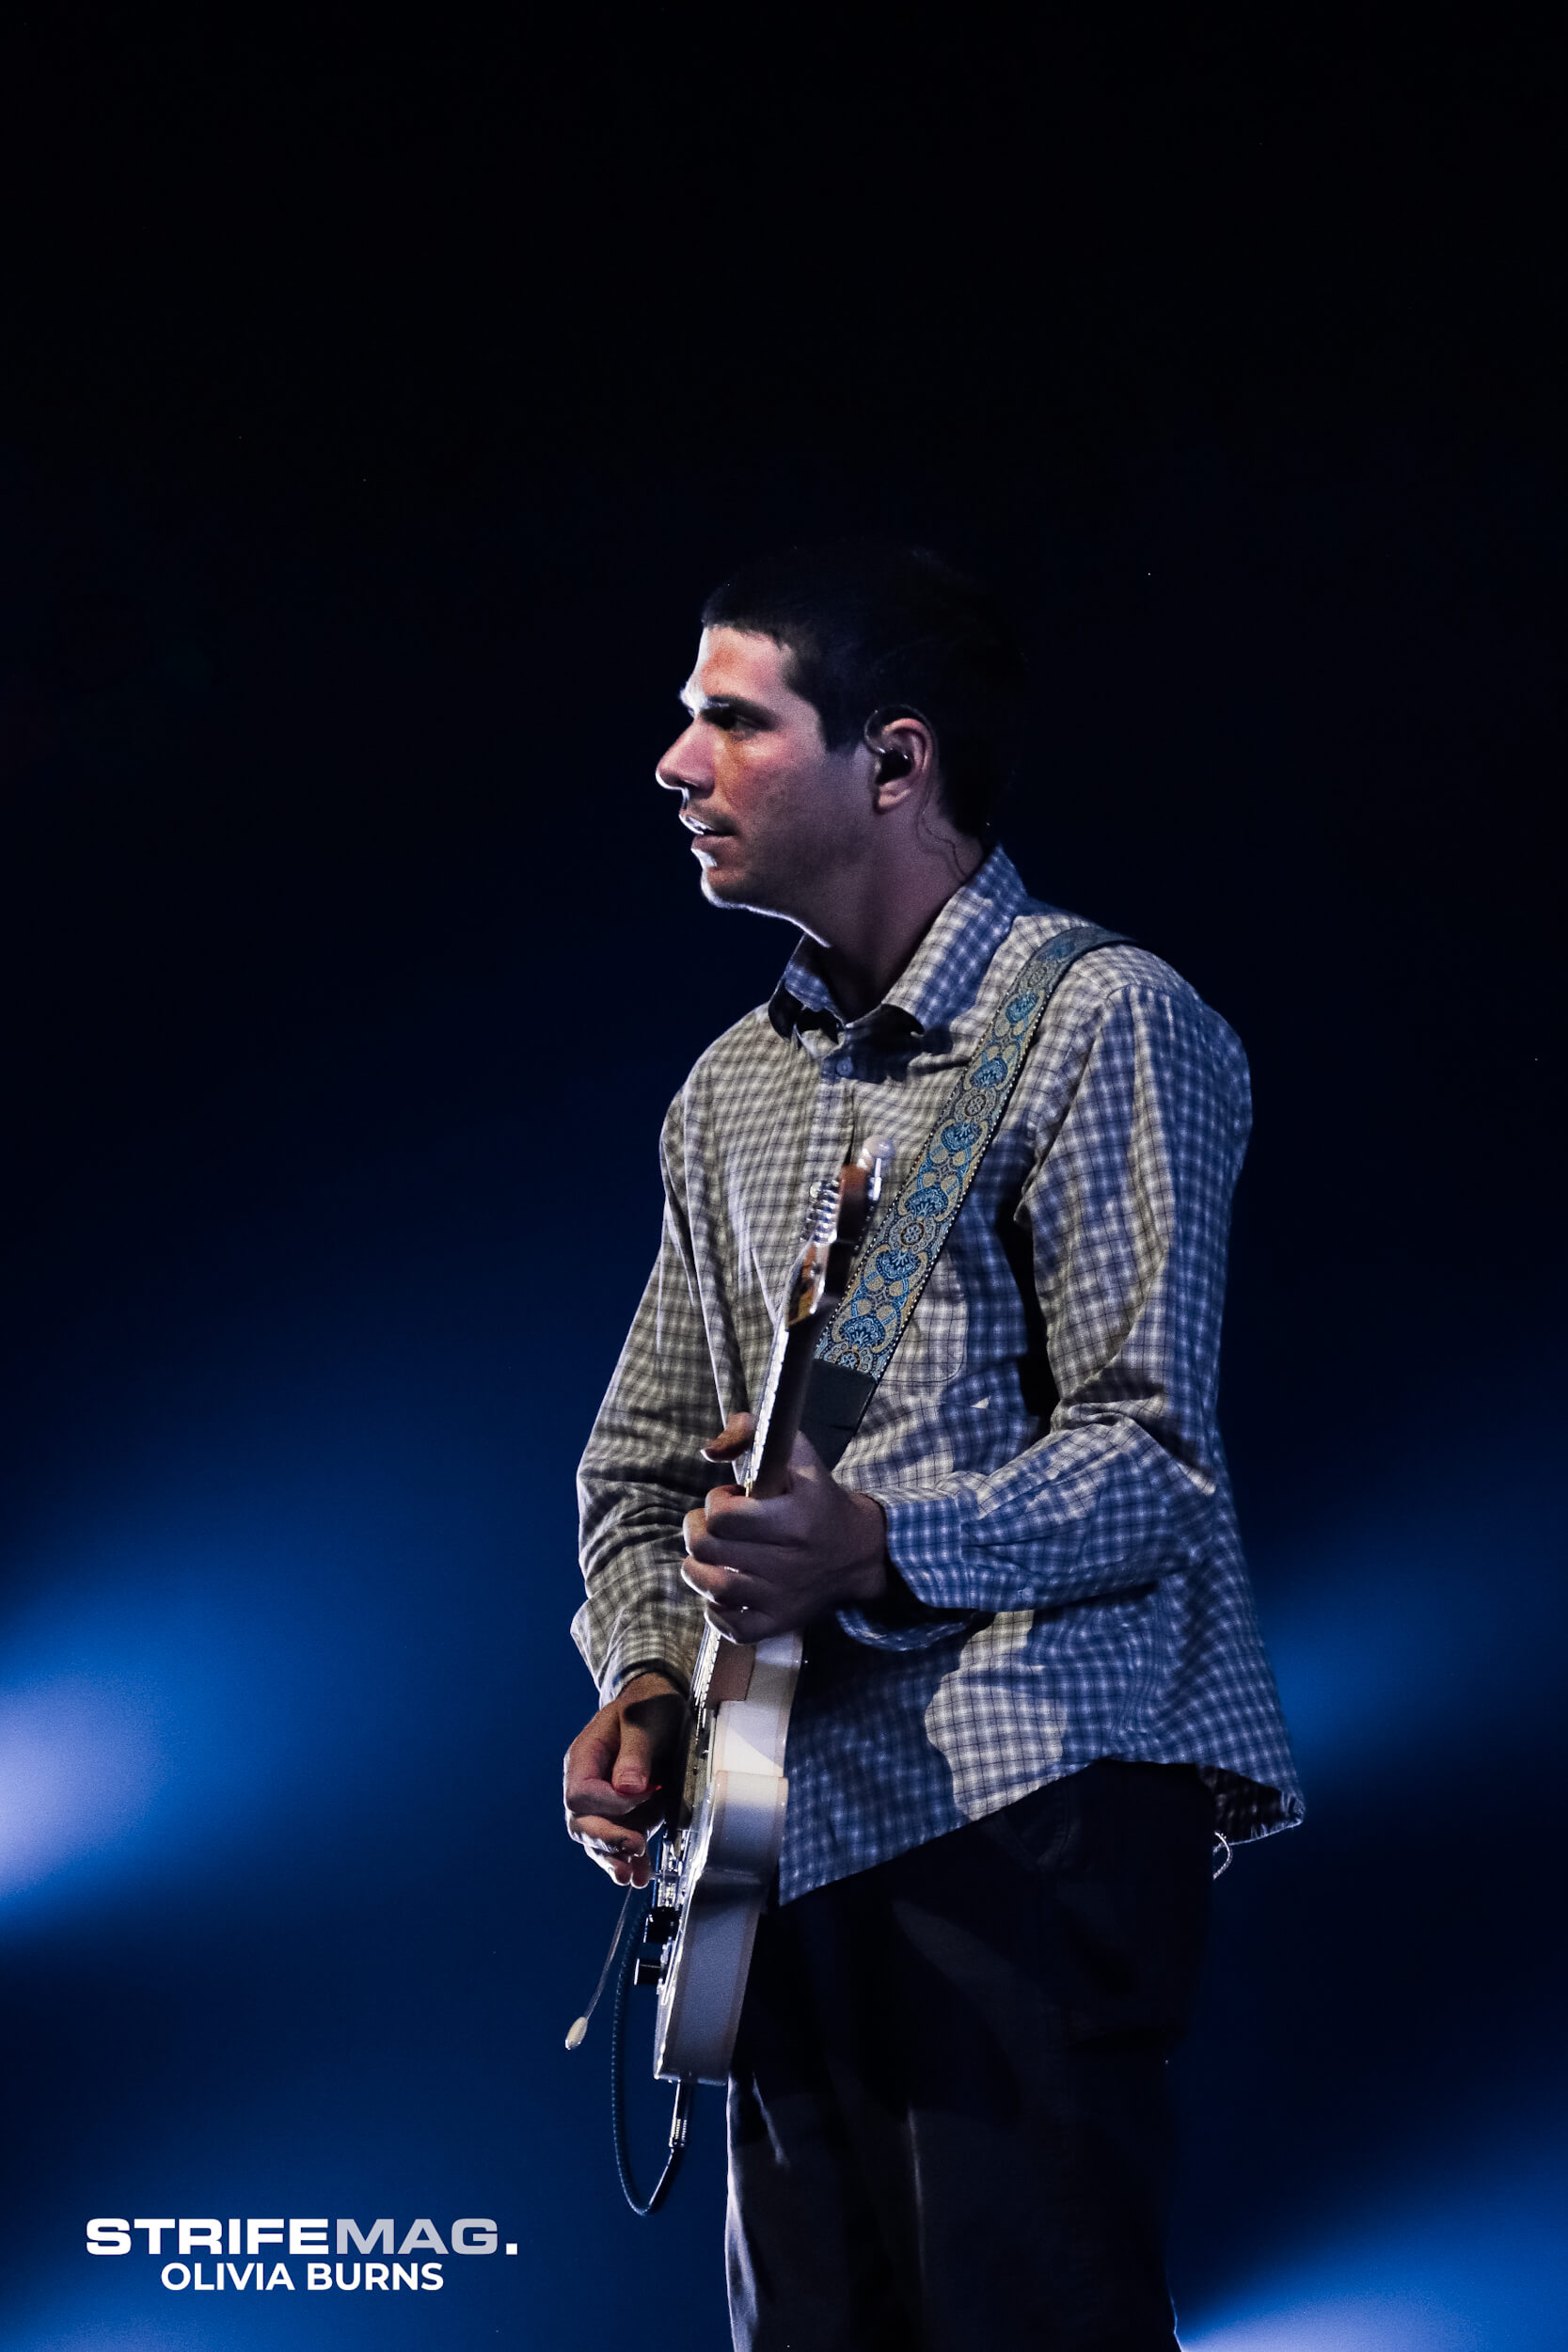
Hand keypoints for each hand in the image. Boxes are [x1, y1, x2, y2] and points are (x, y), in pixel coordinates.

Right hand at [563, 1672, 687, 1887]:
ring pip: (597, 1841)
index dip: (611, 1803)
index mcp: (584, 1757)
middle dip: (607, 1840)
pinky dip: (629, 1860)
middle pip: (582, 1824)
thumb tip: (628, 1787)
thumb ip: (635, 1752)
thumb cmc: (648, 1706)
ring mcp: (603, 1803)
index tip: (648, 1792)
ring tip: (632, 1876)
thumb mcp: (644, 1719)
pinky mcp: (623, 1815)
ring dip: (615, 1859)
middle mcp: (586, 1783)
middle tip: (635, 1847)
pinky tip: (639, 1875)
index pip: (580, 1795)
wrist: (659, 1707)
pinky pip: (618, 1843)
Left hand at [681, 1412, 889, 1640]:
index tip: (729, 1499)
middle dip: (697, 1531)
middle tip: (710, 1526)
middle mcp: (788, 1562)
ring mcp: (783, 1597)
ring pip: (715, 1589)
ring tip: (705, 1557)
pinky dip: (715, 1613)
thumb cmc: (821, 1502)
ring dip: (696, 1570)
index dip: (715, 1503)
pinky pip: (734, 1629)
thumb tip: (709, 1447)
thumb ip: (754, 1436)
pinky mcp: (780, 1622)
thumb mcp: (800, 1459)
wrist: (861, 1552)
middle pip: (710, 1550)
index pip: (724, 1517)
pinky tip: (720, 1594)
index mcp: (794, 1519)